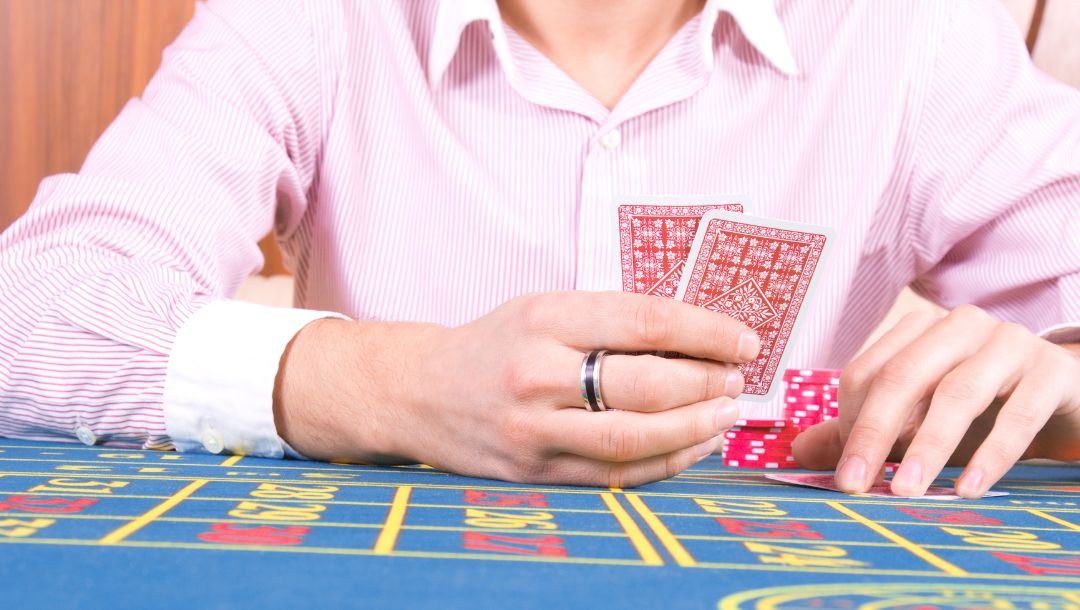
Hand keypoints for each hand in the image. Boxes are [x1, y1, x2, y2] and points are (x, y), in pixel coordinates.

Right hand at [274, 291, 760, 486]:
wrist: (419, 392)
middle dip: (707, 383)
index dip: (706, 331)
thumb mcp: (544, 309)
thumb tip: (699, 341)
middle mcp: (536, 375)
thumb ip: (611, 321)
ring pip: (635, 438)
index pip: (644, 320)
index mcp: (544, 319)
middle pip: (645, 384)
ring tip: (726, 414)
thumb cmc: (494, 344)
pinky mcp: (535, 472)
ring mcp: (534, 430)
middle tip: (738, 380)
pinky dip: (665, 463)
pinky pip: (615, 474)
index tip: (743, 340)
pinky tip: (692, 447)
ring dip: (696, 429)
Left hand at [792, 305, 1079, 497]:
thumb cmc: (984, 409)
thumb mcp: (920, 420)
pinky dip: (991, 453)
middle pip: (903, 377)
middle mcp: (959, 327)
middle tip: (856, 485)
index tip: (844, 475)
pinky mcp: (1052, 372)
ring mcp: (1008, 344)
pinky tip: (970, 488)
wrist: (1067, 398)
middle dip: (873, 433)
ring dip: (928, 446)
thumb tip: (799, 452)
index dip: (850, 423)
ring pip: (957, 392)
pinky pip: (1017, 413)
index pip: (867, 372)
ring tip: (907, 491)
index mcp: (918, 332)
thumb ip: (863, 431)